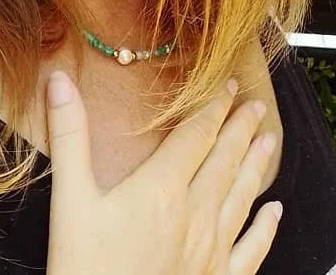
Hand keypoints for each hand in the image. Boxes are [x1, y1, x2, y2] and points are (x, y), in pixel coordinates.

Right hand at [45, 70, 281, 274]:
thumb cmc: (84, 267)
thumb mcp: (69, 200)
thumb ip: (70, 136)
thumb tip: (60, 80)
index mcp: (162, 188)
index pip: (196, 136)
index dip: (214, 108)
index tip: (231, 87)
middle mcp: (194, 214)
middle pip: (225, 161)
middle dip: (241, 130)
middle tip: (258, 105)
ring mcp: (211, 251)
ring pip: (241, 198)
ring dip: (256, 166)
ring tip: (269, 141)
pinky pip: (251, 251)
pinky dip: (265, 228)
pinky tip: (275, 212)